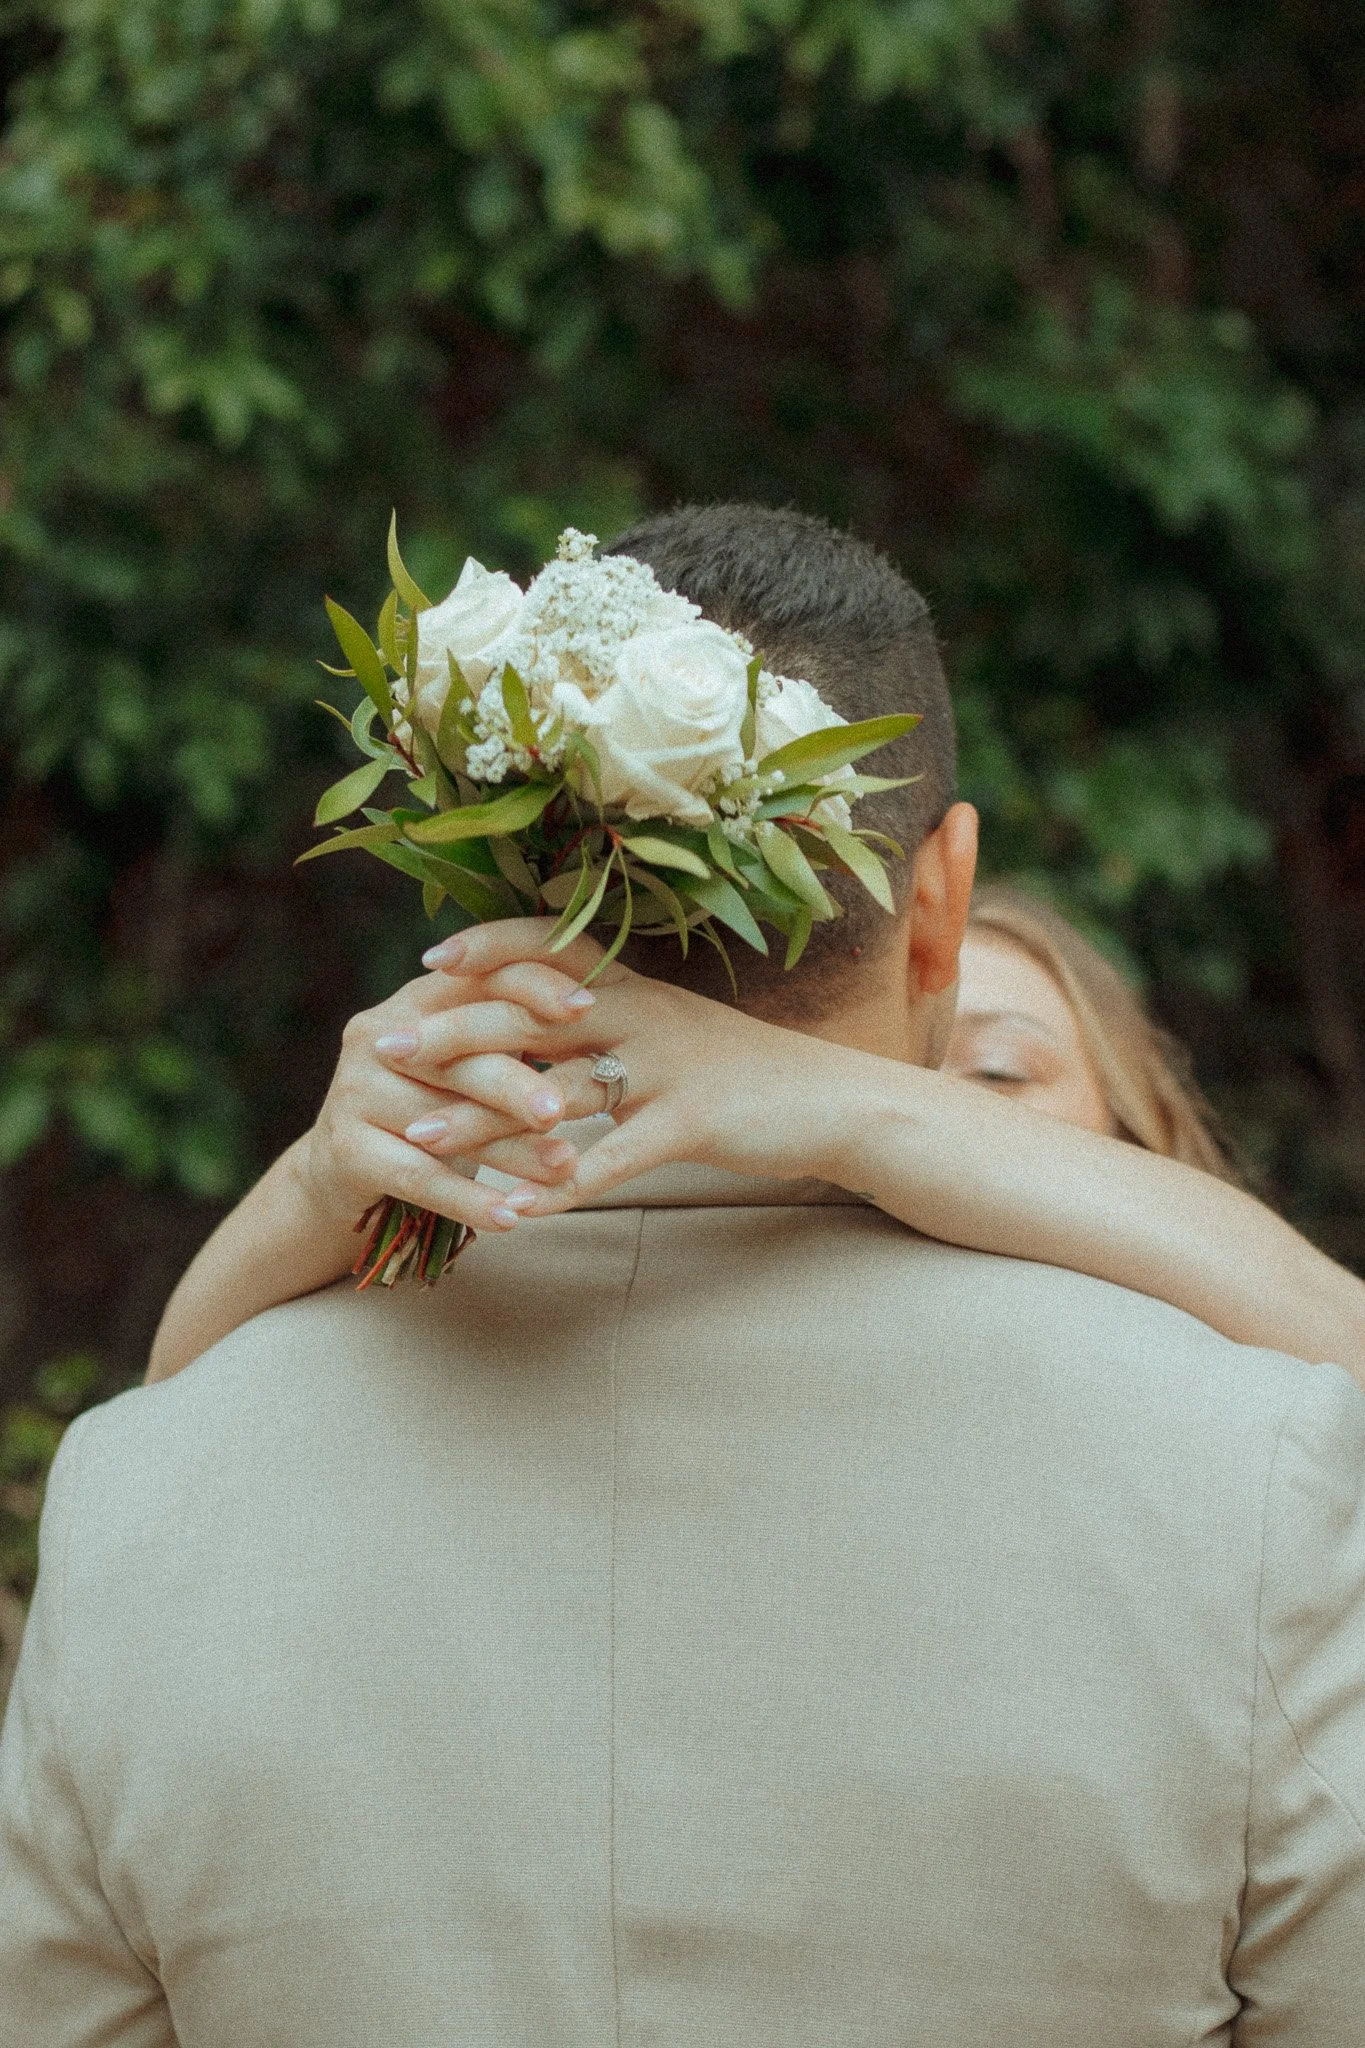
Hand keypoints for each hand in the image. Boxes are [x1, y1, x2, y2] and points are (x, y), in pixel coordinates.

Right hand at [295, 954, 600, 1235]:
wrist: (343, 1169)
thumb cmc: (431, 1106)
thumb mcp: (469, 1063)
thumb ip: (511, 1036)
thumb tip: (597, 1026)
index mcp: (414, 1000)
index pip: (477, 979)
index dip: (532, 987)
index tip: (587, 1007)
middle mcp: (378, 1036)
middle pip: (458, 1056)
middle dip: (519, 1083)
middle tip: (567, 1109)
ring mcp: (354, 1092)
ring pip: (444, 1122)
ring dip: (508, 1151)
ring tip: (562, 1168)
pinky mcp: (346, 1149)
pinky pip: (419, 1177)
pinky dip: (468, 1200)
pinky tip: (511, 1218)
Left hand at [374, 919, 885, 1210]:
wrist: (835, 1102)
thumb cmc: (745, 1072)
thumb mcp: (674, 1028)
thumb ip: (613, 1016)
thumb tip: (548, 1010)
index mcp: (637, 986)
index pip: (551, 943)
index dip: (488, 945)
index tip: (428, 961)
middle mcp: (645, 1014)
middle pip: (530, 1013)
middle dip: (450, 1031)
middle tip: (384, 1049)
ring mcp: (668, 1067)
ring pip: (556, 1089)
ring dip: (479, 1118)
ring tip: (416, 1139)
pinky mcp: (691, 1124)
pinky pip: (610, 1159)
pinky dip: (555, 1187)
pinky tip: (509, 1211)